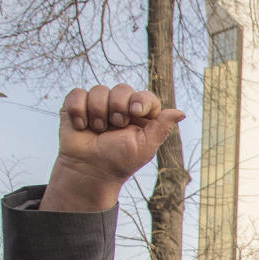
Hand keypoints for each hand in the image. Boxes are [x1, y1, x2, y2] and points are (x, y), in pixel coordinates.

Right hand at [41, 84, 185, 211]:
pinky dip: (78, 110)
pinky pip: (78, 94)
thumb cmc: (119, 161)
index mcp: (140, 117)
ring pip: (99, 90)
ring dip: (98, 112)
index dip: (141, 100)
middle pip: (122, 89)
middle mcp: (120, 107)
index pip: (145, 96)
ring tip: (98, 130)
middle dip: (117, 107)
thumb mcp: (144, 146)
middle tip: (115, 126)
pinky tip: (81, 126)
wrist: (89, 170)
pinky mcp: (77, 106)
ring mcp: (99, 105)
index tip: (135, 111)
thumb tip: (181, 112)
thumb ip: (161, 127)